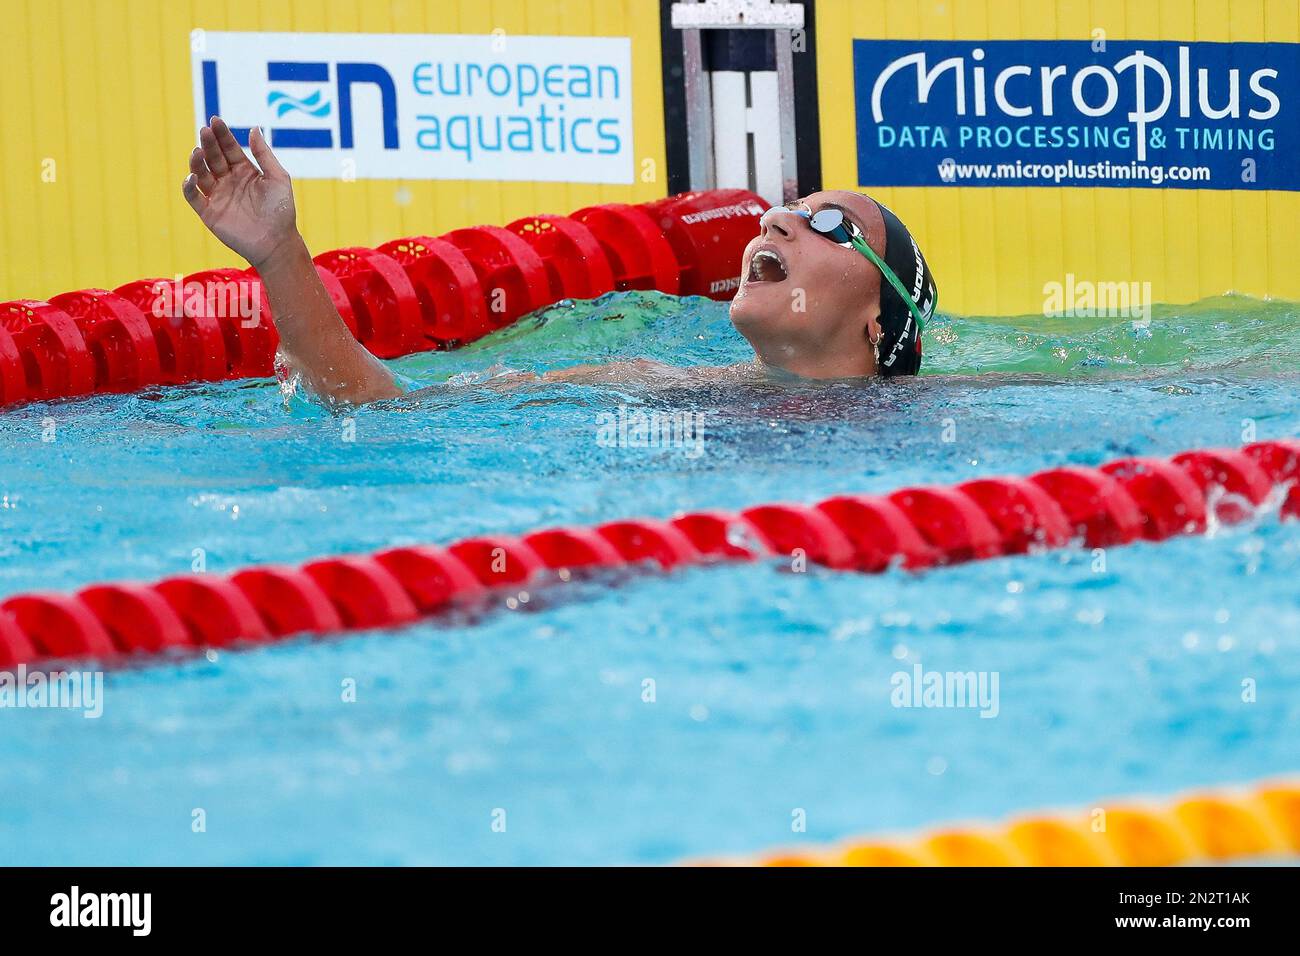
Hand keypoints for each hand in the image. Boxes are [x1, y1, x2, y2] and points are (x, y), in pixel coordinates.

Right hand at [182, 117, 297, 268]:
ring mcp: (217, 196)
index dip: (222, 134)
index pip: (229, 148)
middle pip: (214, 157)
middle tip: (205, 131)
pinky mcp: (209, 212)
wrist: (277, 242)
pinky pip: (193, 196)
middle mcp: (228, 181)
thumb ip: (264, 154)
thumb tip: (253, 129)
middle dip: (209, 143)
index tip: (215, 120)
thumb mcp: (278, 178)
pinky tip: (192, 176)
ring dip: (197, 161)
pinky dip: (188, 186)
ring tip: (198, 151)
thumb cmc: (281, 211)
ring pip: (201, 173)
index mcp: (244, 171)